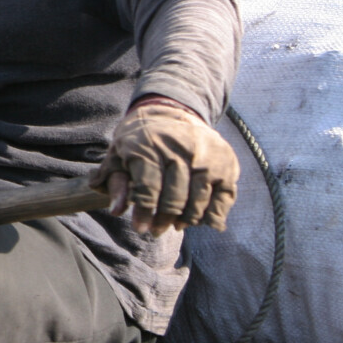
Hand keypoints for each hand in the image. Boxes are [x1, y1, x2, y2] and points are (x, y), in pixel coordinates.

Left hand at [90, 98, 238, 236]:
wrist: (171, 111)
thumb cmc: (139, 140)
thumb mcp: (119, 155)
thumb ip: (115, 182)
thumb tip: (117, 211)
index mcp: (147, 144)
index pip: (148, 188)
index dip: (143, 213)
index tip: (140, 229)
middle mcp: (179, 147)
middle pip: (175, 197)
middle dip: (164, 220)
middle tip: (157, 231)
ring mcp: (206, 154)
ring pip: (200, 200)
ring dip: (188, 220)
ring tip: (177, 225)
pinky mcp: (227, 161)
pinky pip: (224, 197)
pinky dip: (213, 214)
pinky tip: (201, 220)